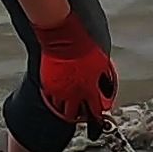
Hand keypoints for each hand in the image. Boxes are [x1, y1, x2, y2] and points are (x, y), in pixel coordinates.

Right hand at [34, 12, 116, 137]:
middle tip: (84, 113)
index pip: (95, 108)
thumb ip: (102, 76)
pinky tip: (59, 99)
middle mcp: (73, 93)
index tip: (99, 113)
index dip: (98, 113)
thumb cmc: (83, 45)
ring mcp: (58, 90)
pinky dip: (56, 101)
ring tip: (71, 108)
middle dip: (80, 115)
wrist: (63, 36)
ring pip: (61, 109)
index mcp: (88, 88)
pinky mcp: (48, 85)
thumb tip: (105, 81)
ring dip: (67, 110)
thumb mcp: (101, 62)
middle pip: (75, 114)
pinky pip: (51, 99)